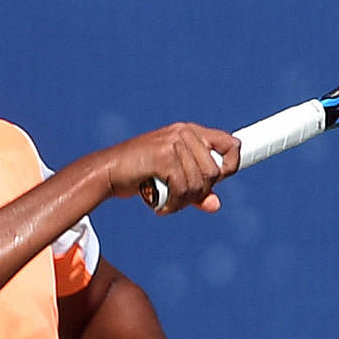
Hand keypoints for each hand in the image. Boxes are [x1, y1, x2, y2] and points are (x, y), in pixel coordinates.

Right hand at [98, 123, 238, 213]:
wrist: (107, 172)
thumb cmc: (140, 175)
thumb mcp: (173, 181)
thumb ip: (196, 192)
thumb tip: (216, 205)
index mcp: (190, 132)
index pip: (230, 144)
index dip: (230, 166)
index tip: (216, 182)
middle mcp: (184, 133)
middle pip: (214, 172)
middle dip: (199, 192)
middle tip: (179, 198)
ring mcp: (174, 142)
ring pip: (199, 183)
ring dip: (183, 201)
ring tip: (168, 202)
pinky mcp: (164, 155)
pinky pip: (182, 188)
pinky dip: (173, 204)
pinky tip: (161, 206)